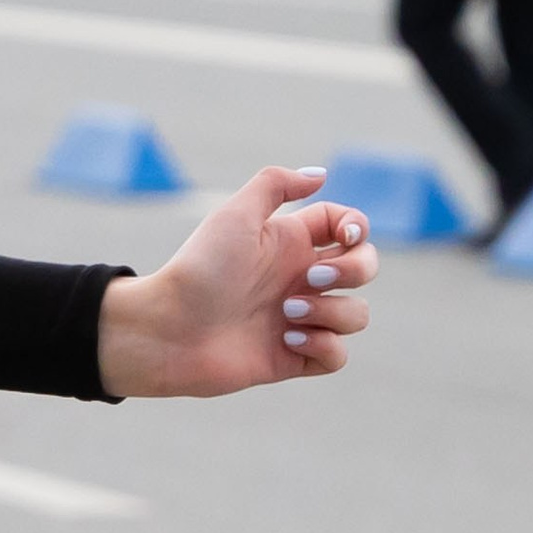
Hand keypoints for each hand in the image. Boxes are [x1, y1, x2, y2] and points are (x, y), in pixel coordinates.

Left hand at [96, 167, 378, 396]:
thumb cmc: (198, 269)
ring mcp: (300, 320)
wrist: (167, 329)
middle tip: (309, 280)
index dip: (358, 228)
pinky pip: (338, 356)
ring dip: (332, 313)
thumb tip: (320, 175)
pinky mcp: (294, 358)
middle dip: (354, 271)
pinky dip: (323, 347)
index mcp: (290, 244)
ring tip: (286, 315)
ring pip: (356, 315)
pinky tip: (286, 340)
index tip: (345, 236)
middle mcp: (299, 280)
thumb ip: (275, 185)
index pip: (348, 227)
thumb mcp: (234, 215)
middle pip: (365, 268)